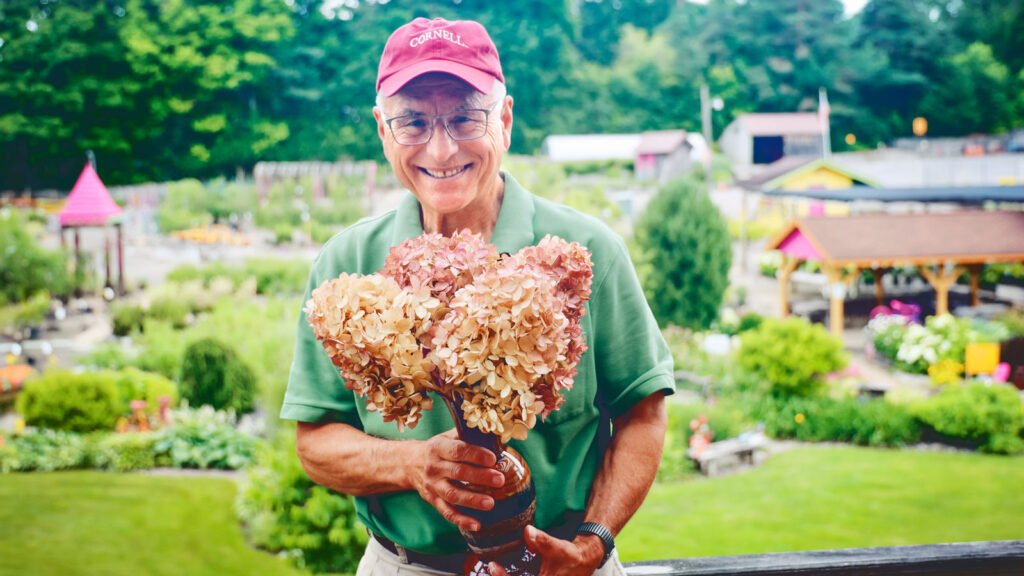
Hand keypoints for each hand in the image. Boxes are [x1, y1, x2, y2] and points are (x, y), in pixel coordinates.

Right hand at [405, 430, 505, 530]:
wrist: (409, 464)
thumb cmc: (438, 449)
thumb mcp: (447, 437)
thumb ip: (467, 435)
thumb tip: (495, 433)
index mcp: (438, 447)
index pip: (458, 450)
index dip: (475, 455)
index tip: (493, 458)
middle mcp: (434, 467)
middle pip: (458, 473)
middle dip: (480, 477)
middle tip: (499, 480)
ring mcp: (433, 485)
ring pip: (452, 494)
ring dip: (472, 500)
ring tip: (491, 503)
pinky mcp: (433, 500)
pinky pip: (447, 512)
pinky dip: (461, 520)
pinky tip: (477, 524)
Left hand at [488, 526, 604, 575]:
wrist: (582, 562)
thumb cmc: (571, 557)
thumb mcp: (556, 547)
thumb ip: (541, 540)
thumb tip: (527, 530)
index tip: (493, 566)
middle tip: (490, 566)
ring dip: (506, 575)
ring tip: (493, 567)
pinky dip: (512, 574)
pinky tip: (504, 567)